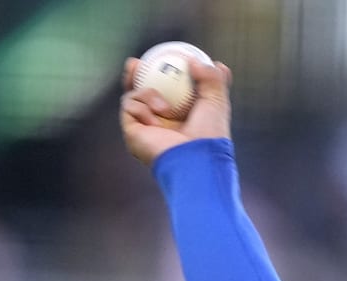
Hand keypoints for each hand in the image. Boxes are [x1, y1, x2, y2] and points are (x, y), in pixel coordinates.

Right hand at [119, 56, 233, 165]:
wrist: (195, 158)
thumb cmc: (209, 134)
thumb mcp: (216, 101)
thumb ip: (212, 78)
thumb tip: (196, 60)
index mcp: (178, 119)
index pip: (164, 92)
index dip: (159, 75)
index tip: (162, 57)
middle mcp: (159, 124)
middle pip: (138, 94)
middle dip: (133, 76)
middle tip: (135, 62)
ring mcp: (144, 129)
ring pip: (132, 96)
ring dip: (147, 94)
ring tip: (165, 108)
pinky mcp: (132, 133)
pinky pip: (129, 106)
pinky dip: (143, 107)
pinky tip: (156, 121)